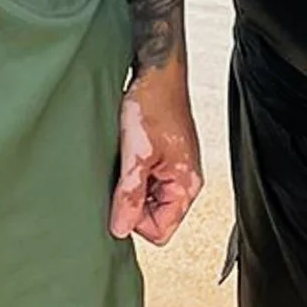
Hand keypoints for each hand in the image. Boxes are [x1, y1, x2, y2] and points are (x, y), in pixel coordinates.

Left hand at [111, 57, 201, 245]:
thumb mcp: (136, 154)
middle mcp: (184, 182)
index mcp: (187, 185)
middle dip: (132, 203)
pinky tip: (126, 156)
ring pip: (146, 201)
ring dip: (130, 188)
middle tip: (122, 176)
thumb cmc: (153, 105)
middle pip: (153, 218)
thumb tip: (120, 228)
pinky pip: (144, 183)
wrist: (155, 74)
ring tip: (125, 161)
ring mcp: (173, 171)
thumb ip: (130, 194)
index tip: (120, 198)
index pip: (160, 232)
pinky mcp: (162, 160)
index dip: (134, 221)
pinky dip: (131, 175)